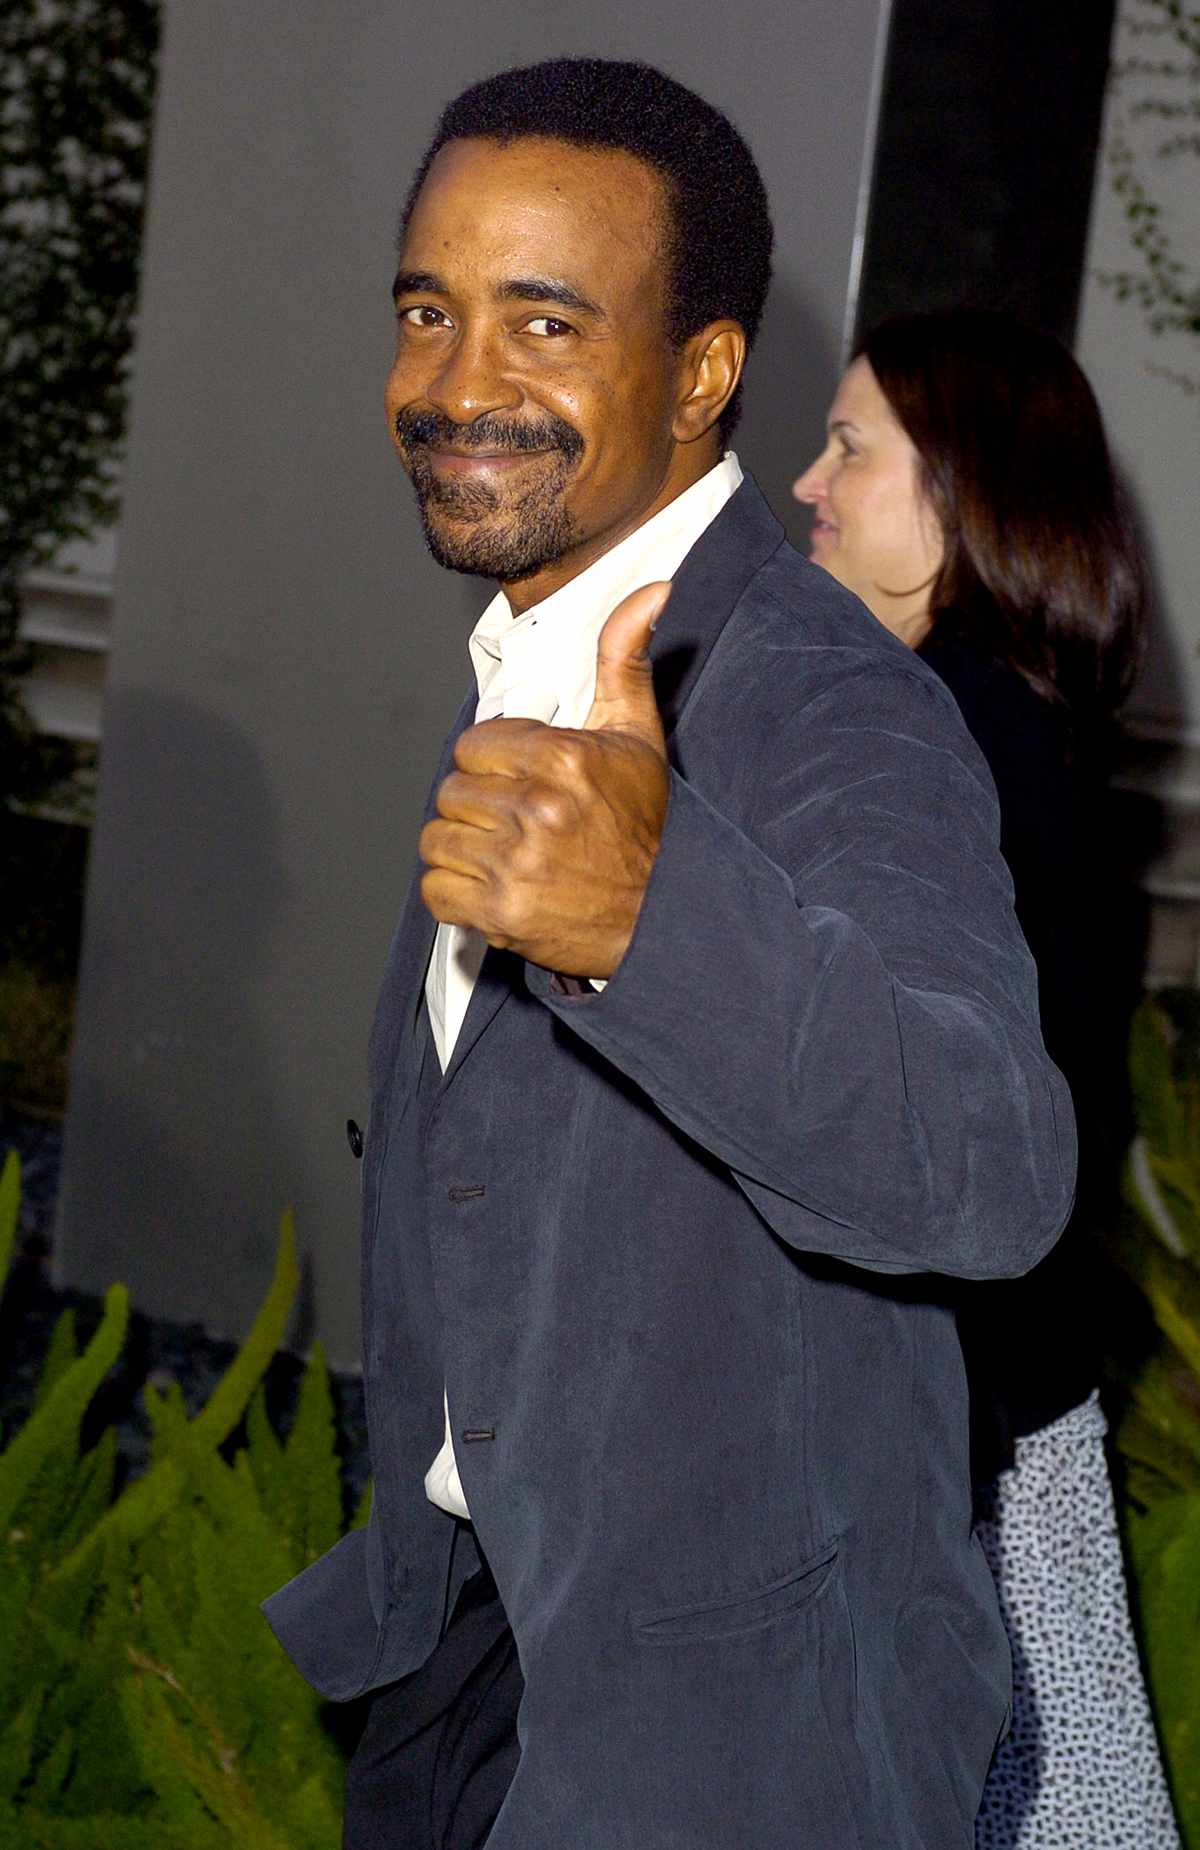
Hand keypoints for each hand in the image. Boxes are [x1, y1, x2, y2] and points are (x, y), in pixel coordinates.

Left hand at [419, 580, 671, 975]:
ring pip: (437, 839)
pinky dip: (455, 892)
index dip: (493, 763)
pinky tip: (492, 884)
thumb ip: (625, 658)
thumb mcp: (639, 735)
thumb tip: (651, 589)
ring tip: (503, 853)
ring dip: (463, 848)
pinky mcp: (499, 912)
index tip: (521, 781)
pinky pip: (435, 890)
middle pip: (451, 791)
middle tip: (516, 822)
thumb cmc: (645, 826)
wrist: (661, 915)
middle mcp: (535, 808)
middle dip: (478, 805)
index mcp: (562, 758)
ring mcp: (514, 864)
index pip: (473, 745)